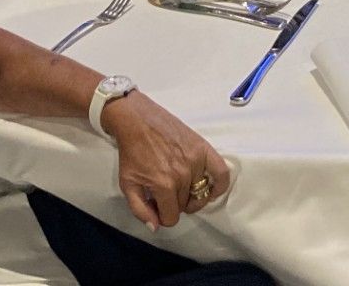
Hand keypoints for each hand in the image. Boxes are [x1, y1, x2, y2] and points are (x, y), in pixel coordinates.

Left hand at [100, 93, 231, 228]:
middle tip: (165, 193)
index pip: (172, 217)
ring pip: (200, 193)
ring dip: (191, 195)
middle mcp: (182, 174)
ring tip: (181, 189)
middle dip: (174, 204)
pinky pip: (222, 173)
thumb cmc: (131, 153)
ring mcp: (195, 160)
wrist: (137, 121)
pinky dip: (220, 186)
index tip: (157, 207)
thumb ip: (140, 210)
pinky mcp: (203, 148)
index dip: (163, 216)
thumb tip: (156, 227)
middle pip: (186, 205)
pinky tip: (211, 190)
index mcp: (163, 184)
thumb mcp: (127, 184)